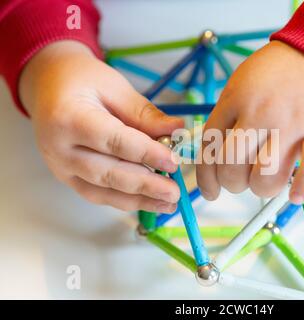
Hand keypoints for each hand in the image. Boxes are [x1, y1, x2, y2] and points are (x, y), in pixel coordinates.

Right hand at [19, 41, 183, 212]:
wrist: (48, 86)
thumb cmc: (82, 81)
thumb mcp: (115, 88)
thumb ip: (145, 114)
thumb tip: (177, 130)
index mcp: (68, 117)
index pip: (114, 141)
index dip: (146, 153)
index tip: (174, 161)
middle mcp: (59, 148)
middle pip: (108, 173)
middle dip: (145, 184)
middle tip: (174, 191)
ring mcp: (60, 167)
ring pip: (102, 191)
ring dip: (138, 200)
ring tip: (168, 203)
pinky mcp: (67, 177)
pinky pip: (97, 195)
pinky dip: (125, 201)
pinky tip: (149, 201)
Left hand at [197, 41, 303, 202]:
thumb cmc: (286, 67)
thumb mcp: (245, 80)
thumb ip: (231, 112)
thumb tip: (219, 152)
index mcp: (235, 99)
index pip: (210, 147)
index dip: (207, 177)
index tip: (212, 191)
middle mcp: (259, 113)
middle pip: (232, 167)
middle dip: (235, 183)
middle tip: (246, 180)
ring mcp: (291, 123)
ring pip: (264, 176)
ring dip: (264, 188)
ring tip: (271, 181)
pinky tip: (297, 195)